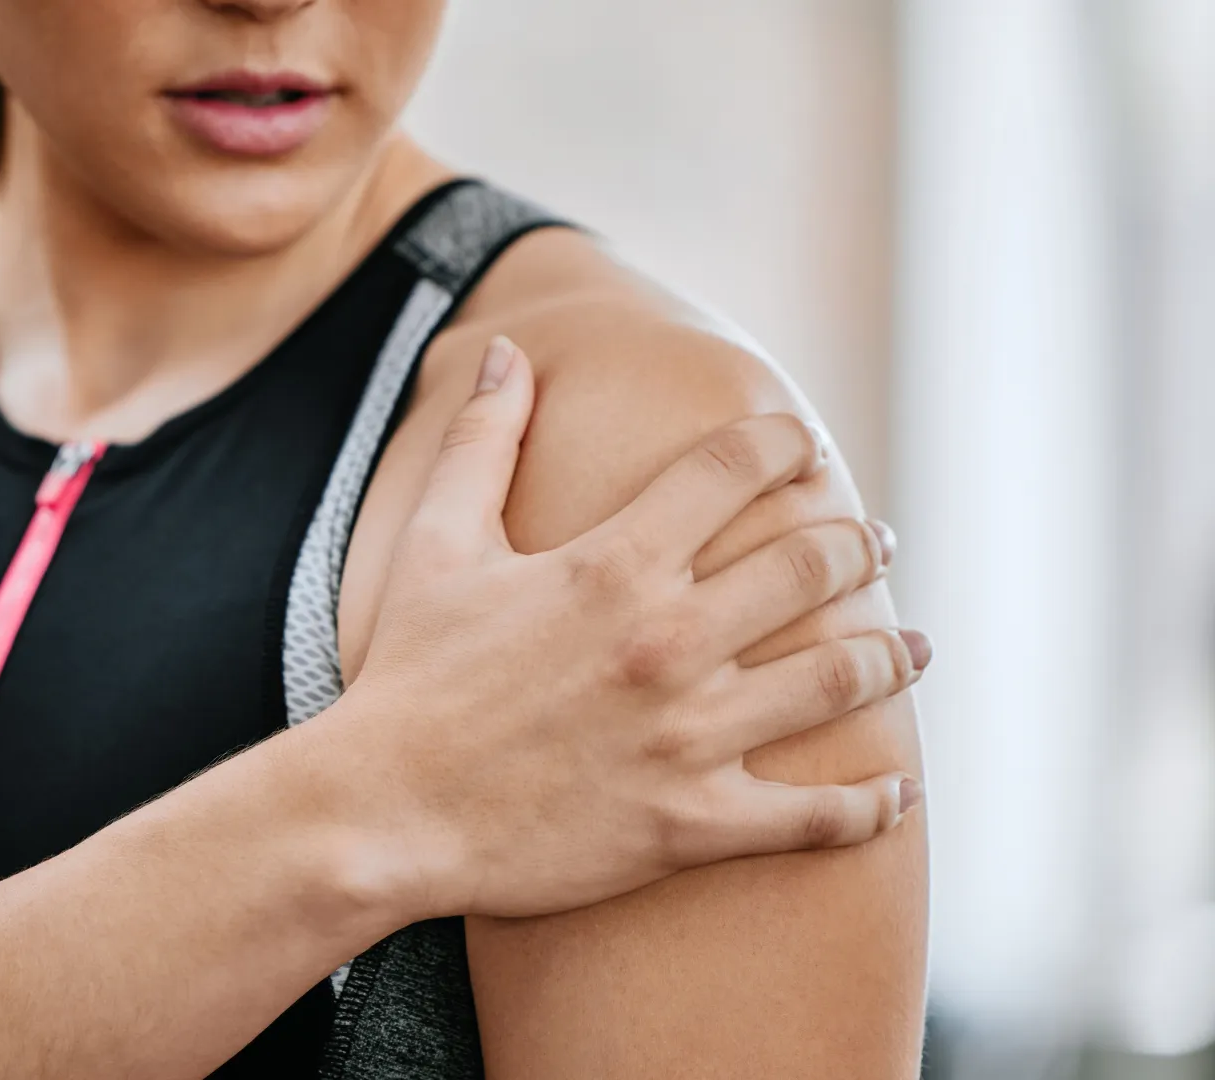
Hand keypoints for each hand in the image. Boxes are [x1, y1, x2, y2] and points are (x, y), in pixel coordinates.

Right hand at [345, 336, 925, 920]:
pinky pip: (814, 818)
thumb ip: (482, 438)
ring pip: (838, 681)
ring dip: (891, 655)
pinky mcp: (691, 823)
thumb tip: (512, 351)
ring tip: (915, 644)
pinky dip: (870, 805)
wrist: (382, 812)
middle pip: (811, 565)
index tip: (806, 446)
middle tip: (877, 541)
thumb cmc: (408, 676)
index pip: (737, 469)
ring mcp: (688, 735)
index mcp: (614, 562)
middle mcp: (668, 639)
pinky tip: (899, 789)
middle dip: (859, 542)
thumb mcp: (436, 542)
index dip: (786, 444)